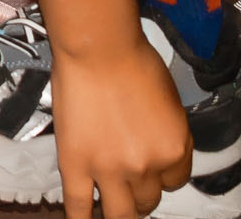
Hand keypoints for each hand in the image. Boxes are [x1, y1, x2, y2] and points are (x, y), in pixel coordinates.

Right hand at [53, 39, 191, 217]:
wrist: (96, 48)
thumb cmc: (132, 61)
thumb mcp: (169, 103)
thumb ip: (166, 135)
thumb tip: (155, 150)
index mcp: (175, 149)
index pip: (175, 181)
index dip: (161, 173)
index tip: (150, 166)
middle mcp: (147, 166)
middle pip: (148, 199)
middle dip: (140, 192)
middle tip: (128, 180)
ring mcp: (110, 168)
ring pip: (120, 211)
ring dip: (118, 208)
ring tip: (110, 199)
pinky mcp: (76, 165)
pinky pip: (79, 205)